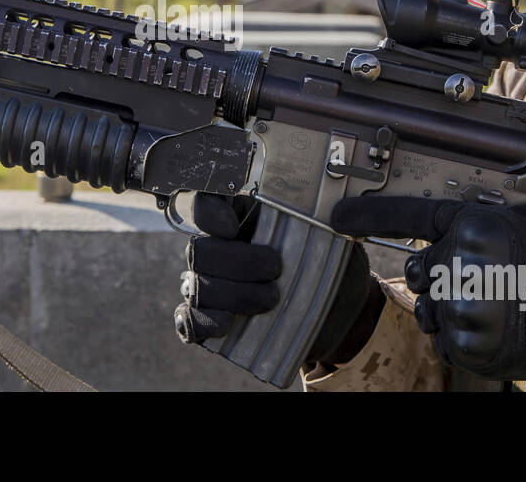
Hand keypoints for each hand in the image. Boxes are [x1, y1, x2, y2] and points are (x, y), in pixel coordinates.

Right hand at [174, 192, 384, 365]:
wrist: (338, 311)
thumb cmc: (330, 263)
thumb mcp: (333, 234)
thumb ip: (324, 217)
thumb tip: (336, 210)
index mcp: (240, 216)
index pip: (202, 202)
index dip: (206, 212)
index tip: (231, 227)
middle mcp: (217, 248)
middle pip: (199, 250)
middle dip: (237, 262)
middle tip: (275, 270)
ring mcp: (209, 285)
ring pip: (197, 286)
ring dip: (234, 295)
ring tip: (272, 300)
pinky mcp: (211, 321)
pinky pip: (187, 321)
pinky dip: (203, 322)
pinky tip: (227, 323)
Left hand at [331, 196, 525, 379]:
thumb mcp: (511, 220)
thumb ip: (465, 225)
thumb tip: (430, 237)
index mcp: (468, 227)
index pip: (405, 217)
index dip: (367, 216)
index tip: (338, 218)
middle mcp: (458, 266)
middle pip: (419, 272)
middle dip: (439, 276)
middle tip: (477, 281)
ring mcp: (460, 307)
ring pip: (430, 310)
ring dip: (449, 310)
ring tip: (491, 306)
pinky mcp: (466, 345)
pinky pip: (445, 342)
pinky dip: (462, 339)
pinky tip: (492, 327)